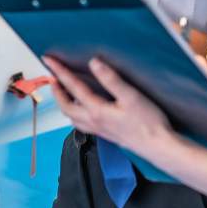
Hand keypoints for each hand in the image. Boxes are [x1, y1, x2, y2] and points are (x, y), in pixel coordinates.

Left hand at [43, 55, 174, 154]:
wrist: (157, 147)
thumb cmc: (147, 123)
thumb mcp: (130, 96)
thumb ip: (111, 79)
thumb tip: (94, 63)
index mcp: (97, 110)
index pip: (73, 87)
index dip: (60, 72)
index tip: (49, 60)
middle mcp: (94, 121)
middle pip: (66, 106)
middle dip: (57, 91)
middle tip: (52, 78)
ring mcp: (99, 130)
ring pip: (72, 117)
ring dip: (64, 104)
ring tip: (63, 92)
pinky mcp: (106, 134)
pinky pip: (82, 124)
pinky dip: (76, 115)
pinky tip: (83, 110)